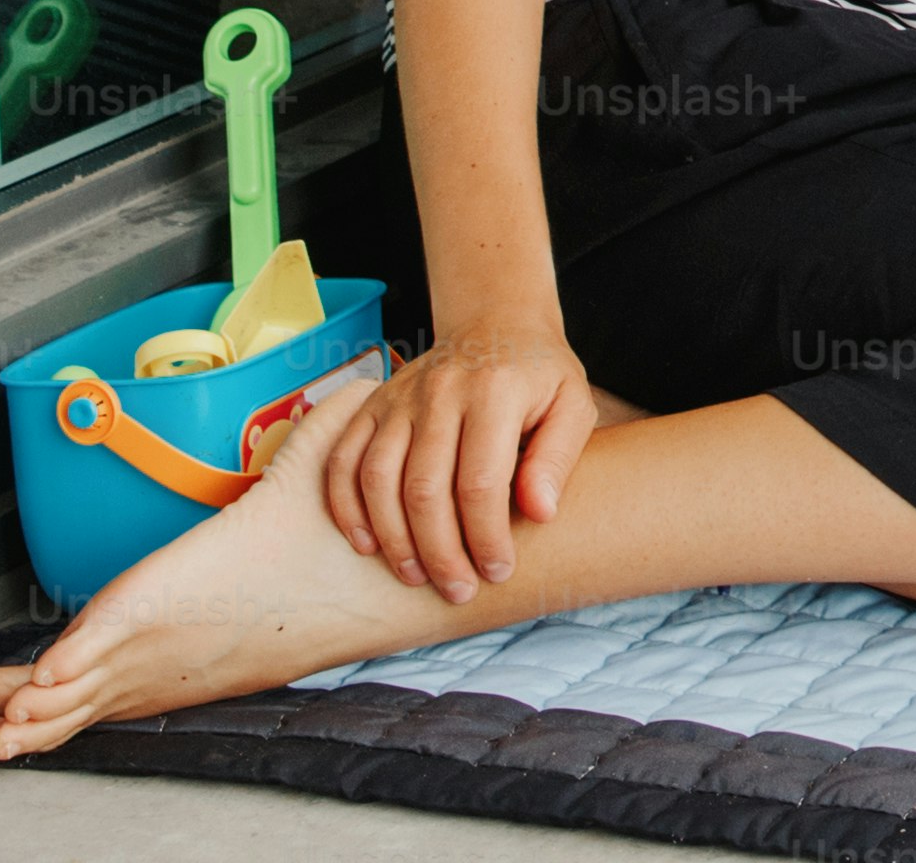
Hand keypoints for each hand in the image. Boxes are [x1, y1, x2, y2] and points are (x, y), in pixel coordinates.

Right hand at [317, 320, 597, 601]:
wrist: (495, 324)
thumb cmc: (539, 375)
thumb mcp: (572, 404)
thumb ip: (558, 458)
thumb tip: (540, 513)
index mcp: (494, 392)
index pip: (481, 481)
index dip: (486, 536)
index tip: (497, 571)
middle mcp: (440, 392)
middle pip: (424, 488)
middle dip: (440, 551)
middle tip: (458, 590)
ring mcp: (399, 398)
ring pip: (378, 479)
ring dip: (393, 538)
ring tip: (416, 576)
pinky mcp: (373, 406)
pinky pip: (343, 461)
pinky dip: (346, 507)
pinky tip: (367, 545)